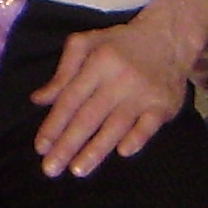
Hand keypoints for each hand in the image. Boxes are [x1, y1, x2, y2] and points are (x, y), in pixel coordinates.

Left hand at [30, 12, 194, 177]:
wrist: (168, 37)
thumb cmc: (119, 44)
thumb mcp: (87, 43)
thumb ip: (63, 71)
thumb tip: (38, 100)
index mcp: (98, 62)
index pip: (71, 98)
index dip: (54, 124)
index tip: (41, 147)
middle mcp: (119, 78)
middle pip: (89, 116)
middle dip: (68, 144)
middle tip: (51, 168)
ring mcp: (143, 93)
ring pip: (116, 125)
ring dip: (96, 150)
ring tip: (77, 170)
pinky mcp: (164, 104)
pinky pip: (149, 125)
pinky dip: (137, 138)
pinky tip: (123, 152)